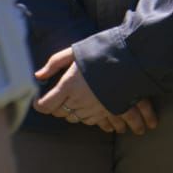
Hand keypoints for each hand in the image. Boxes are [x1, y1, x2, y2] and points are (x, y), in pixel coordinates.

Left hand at [33, 48, 156, 134]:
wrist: (133, 59)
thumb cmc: (103, 51)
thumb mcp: (76, 51)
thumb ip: (55, 63)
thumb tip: (38, 75)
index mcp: (68, 85)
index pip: (46, 105)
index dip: (40, 104)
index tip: (39, 99)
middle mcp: (79, 100)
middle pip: (60, 112)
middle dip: (56, 106)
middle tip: (57, 97)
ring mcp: (93, 107)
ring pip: (75, 118)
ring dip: (72, 112)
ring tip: (74, 101)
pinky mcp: (106, 111)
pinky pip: (90, 121)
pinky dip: (86, 116)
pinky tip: (88, 107)